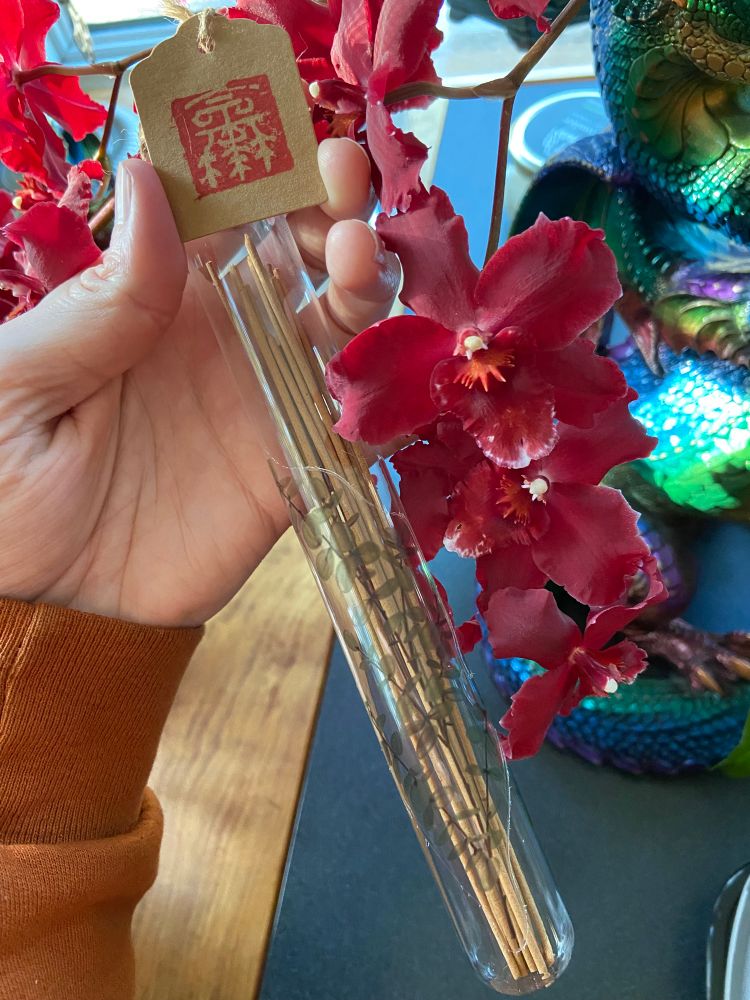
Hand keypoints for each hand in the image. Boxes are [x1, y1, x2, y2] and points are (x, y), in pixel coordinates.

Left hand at [0, 138, 399, 626]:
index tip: (285, 136)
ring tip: (360, 258)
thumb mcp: (21, 381)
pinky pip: (353, 427)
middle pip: (296, 257)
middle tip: (342, 188)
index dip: (258, 169)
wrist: (38, 603)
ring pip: (339, 327)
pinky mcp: (291, 470)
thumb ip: (95, 302)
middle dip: (331, 211)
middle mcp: (220, 339)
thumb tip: (149, 181)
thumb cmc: (1, 484)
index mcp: (151, 300)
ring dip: (365, 285)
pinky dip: (384, 394)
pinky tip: (390, 365)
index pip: (221, 214)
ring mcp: (262, 402)